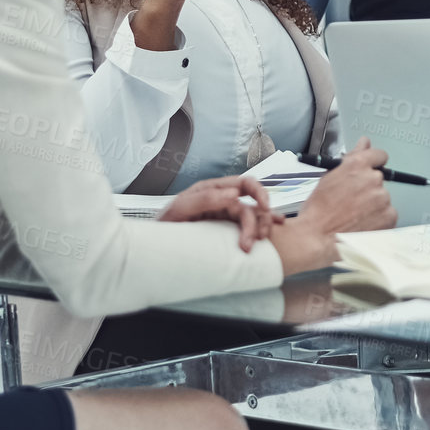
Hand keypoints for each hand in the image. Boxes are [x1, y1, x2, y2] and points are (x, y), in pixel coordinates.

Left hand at [157, 175, 281, 251]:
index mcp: (214, 190)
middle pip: (252, 205)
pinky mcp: (227, 231)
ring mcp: (226, 216)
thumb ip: (204, 199)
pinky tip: (276, 230)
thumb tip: (233, 194)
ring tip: (255, 244)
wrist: (154, 246)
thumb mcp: (180, 209)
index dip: (259, 192)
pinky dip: (266, 226)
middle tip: (255, 239)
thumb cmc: (165, 224)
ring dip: (261, 227)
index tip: (264, 207)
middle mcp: (223, 201)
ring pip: (254, 217)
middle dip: (258, 220)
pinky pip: (250, 226)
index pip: (244, 183)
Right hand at [267, 138, 398, 276]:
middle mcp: (373, 179)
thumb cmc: (318, 210)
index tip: (370, 170)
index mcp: (358, 165)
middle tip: (352, 202)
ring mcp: (383, 199)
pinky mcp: (389, 217)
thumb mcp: (330, 177)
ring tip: (354, 216)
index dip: (373, 163)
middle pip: (378, 180)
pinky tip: (363, 225)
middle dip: (368, 189)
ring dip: (373, 205)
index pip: (379, 155)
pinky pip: (388, 215)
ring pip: (382, 198)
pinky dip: (379, 220)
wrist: (317, 237)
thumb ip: (352, 157)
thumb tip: (364, 143)